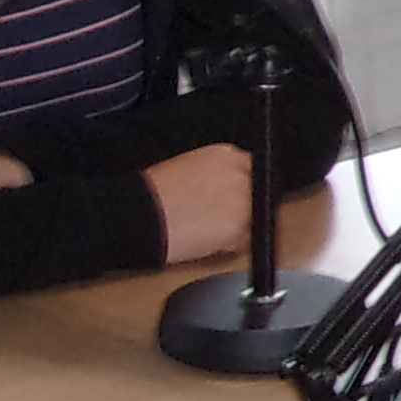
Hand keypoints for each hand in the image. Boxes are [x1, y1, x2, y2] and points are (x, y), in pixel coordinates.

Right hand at [144, 142, 258, 263]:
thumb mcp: (188, 167)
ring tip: (210, 232)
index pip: (252, 169)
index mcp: (225, 154)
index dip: (244, 188)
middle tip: (223, 219)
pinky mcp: (238, 227)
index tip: (236, 199)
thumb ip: (215, 174)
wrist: (142, 216)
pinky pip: (245, 241)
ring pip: (255, 218)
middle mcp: (239, 174)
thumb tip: (224, 188)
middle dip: (245, 207)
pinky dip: (231, 246)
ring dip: (239, 227)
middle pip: (258, 193)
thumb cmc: (154, 194)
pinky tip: (209, 243)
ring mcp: (242, 200)